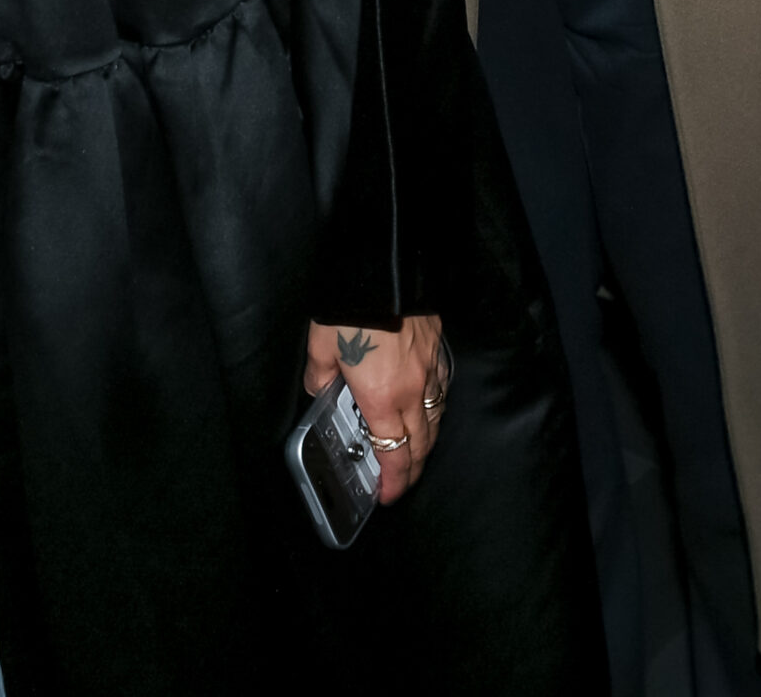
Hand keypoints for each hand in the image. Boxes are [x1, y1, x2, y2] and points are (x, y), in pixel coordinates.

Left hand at [304, 316, 447, 506]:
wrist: (383, 265)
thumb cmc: (348, 307)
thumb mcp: (320, 343)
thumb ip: (319, 373)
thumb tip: (319, 389)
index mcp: (381, 397)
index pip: (393, 452)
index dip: (393, 480)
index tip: (387, 495)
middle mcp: (411, 389)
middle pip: (420, 442)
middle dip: (412, 469)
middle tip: (401, 482)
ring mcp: (429, 367)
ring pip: (435, 417)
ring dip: (427, 440)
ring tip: (416, 451)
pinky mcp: (437, 345)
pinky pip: (442, 386)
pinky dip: (437, 405)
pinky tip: (431, 405)